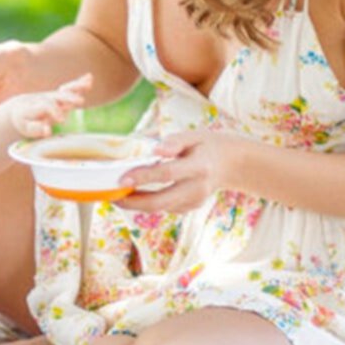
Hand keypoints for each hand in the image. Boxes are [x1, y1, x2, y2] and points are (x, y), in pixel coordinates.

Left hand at [8, 75, 90, 139]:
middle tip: (80, 101)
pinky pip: (70, 88)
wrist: (20, 107)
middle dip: (69, 98)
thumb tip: (48, 131)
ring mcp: (53, 96)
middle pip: (58, 96)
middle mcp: (46, 99)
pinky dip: (79, 83)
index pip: (47, 106)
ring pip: (65, 90)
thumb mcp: (26, 127)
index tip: (62, 120)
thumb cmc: (24, 120)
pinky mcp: (59, 95)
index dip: (55, 111)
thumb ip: (36, 129)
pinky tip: (89, 77)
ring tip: (88, 84)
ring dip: (77, 87)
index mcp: (36, 106)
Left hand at [116, 129, 240, 213]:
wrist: (232, 164)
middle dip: (133, 202)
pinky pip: (165, 208)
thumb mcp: (194, 136)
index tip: (122, 179)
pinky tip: (135, 194)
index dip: (144, 177)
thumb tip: (156, 150)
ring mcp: (194, 201)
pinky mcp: (190, 208)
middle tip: (112, 196)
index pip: (167, 174)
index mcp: (199, 166)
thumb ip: (174, 141)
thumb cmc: (207, 145)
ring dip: (136, 204)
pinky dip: (147, 203)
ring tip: (116, 194)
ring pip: (160, 208)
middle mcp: (197, 187)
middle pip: (161, 201)